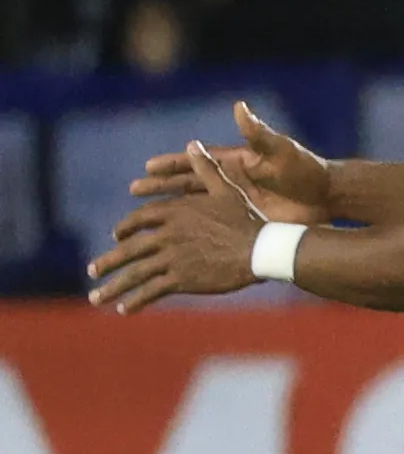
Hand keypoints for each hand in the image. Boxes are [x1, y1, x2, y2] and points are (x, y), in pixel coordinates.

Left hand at [89, 143, 265, 313]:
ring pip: (134, 273)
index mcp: (174, 212)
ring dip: (112, 286)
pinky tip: (125, 309)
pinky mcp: (181, 279)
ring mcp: (172, 258)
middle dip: (107, 262)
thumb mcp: (226, 189)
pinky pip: (152, 290)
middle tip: (92, 271)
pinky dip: (136, 300)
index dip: (124, 229)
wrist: (262, 249)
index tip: (115, 237)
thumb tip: (193, 144)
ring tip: (96, 297)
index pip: (138, 220)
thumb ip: (206, 168)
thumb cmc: (248, 219)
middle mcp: (166, 234)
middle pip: (128, 249)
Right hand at [128, 100, 325, 221]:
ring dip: (172, 211)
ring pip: (196, 207)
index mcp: (233, 162)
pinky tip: (180, 239)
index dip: (171, 164)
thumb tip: (239, 107)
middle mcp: (229, 181)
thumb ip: (258, 133)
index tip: (146, 166)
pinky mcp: (245, 219)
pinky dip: (196, 230)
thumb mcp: (280, 150)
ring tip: (150, 216)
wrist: (326, 195)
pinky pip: (214, 225)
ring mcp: (235, 202)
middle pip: (187, 184)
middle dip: (160, 187)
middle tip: (134, 191)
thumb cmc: (305, 169)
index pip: (195, 162)